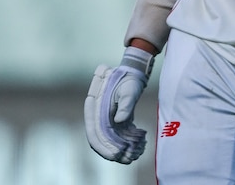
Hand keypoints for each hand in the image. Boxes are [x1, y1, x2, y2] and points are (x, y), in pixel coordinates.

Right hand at [84, 47, 154, 163]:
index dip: (102, 146)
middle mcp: (98, 116)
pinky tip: (141, 145)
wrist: (132, 74)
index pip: (93, 132)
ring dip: (122, 150)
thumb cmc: (129, 81)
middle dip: (113, 152)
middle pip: (101, 140)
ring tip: (137, 154)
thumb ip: (125, 104)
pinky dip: (128, 143)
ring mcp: (107, 120)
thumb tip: (119, 120)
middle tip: (128, 159)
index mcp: (95, 108)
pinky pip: (119, 137)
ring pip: (111, 141)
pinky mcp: (116, 123)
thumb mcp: (128, 90)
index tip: (114, 155)